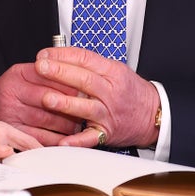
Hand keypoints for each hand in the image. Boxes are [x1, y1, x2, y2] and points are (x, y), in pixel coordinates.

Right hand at [0, 63, 83, 144]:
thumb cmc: (9, 92)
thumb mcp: (23, 76)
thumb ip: (46, 75)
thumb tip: (77, 84)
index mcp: (17, 74)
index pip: (51, 79)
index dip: (71, 86)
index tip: (86, 91)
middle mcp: (12, 92)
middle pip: (50, 100)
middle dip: (72, 106)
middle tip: (87, 109)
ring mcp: (10, 113)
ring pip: (47, 120)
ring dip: (67, 124)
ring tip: (78, 124)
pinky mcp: (12, 132)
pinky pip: (40, 137)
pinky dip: (56, 139)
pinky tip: (65, 138)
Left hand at [31, 47, 160, 148]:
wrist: (154, 115)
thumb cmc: (130, 91)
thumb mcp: (114, 70)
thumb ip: (89, 64)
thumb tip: (56, 56)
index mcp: (112, 72)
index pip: (85, 59)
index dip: (62, 55)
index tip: (43, 54)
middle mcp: (111, 91)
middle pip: (85, 80)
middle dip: (61, 73)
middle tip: (40, 67)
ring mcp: (108, 113)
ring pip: (87, 107)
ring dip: (66, 104)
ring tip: (47, 99)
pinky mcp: (107, 132)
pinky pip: (91, 138)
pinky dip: (77, 141)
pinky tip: (62, 141)